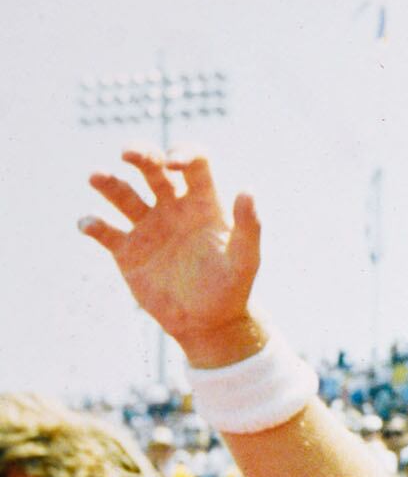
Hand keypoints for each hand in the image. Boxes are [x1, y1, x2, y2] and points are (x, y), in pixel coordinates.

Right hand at [81, 152, 265, 365]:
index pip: (195, 163)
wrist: (207, 322)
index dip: (183, 153)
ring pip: (123, 194)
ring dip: (108, 183)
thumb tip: (247, 190)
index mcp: (203, 203)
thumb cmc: (232, 288)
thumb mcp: (245, 259)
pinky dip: (93, 224)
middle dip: (141, 154)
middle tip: (127, 153)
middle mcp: (173, 207)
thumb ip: (248, 226)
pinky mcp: (127, 250)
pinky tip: (89, 225)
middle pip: (153, 168)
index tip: (173, 163)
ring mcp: (148, 226)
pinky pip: (105, 231)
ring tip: (96, 176)